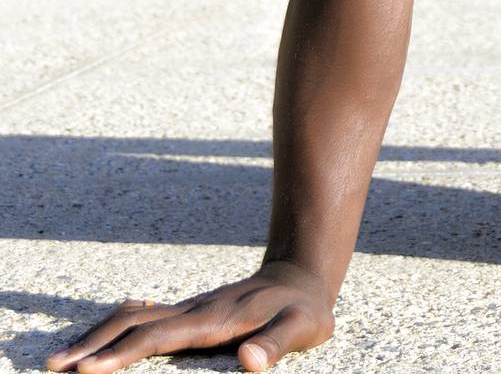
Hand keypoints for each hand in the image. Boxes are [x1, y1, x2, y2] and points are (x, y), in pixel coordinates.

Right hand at [44, 262, 333, 372]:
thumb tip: (249, 362)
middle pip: (137, 324)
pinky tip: (96, 340)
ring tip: (62, 357)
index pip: (163, 336)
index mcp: (217, 320)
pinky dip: (114, 327)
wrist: (302, 276)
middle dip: (95, 345)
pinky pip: (145, 317)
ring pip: (135, 317)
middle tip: (56, 366)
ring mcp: (191, 309)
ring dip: (97, 334)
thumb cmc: (304, 310)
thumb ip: (278, 344)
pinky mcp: (190, 312)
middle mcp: (197, 311)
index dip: (126, 353)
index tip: (90, 369)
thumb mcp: (303, 328)